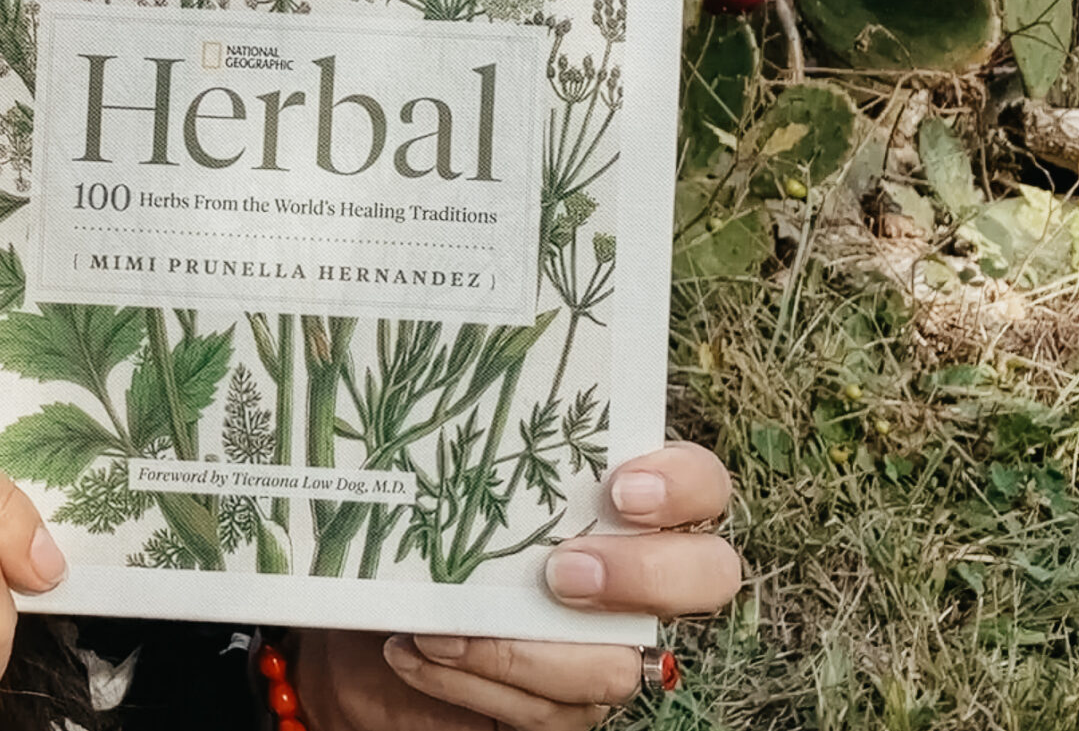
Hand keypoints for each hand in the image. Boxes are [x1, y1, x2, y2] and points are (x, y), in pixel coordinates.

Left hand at [296, 441, 739, 729]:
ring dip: (521, 650)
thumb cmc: (413, 532)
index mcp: (619, 500)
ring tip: (440, 627)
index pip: (700, 483)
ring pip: (615, 667)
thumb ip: (455, 443)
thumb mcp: (427, 481)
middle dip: (645, 575)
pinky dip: (471, 682)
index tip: (621, 489)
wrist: (370, 620)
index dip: (683, 485)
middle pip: (708, 576)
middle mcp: (635, 574)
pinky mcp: (564, 706)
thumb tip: (424, 380)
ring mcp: (607, 646)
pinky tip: (413, 652)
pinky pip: (545, 713)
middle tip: (562, 573)